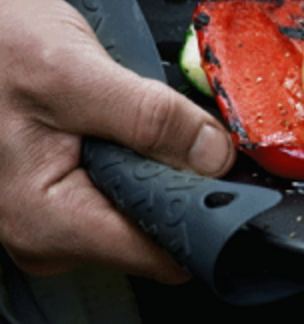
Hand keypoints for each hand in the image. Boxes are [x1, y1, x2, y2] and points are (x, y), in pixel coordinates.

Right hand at [0, 0, 235, 280]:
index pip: (157, 251)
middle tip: (186, 127)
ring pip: (143, 203)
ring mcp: (52, 215)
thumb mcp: (74, 71)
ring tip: (141, 113)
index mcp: (47, 220)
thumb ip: (149, 118)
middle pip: (155, 228)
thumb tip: (214, 156)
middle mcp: (47, 232)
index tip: (237, 178)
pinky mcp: (60, 191)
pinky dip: (140, 153)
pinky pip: (124, 185)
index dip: (206, 213)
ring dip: (161, 161)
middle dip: (184, 179)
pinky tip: (125, 119)